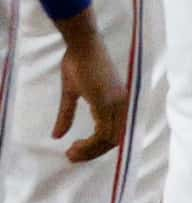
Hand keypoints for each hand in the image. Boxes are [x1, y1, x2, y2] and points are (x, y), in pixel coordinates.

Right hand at [50, 13, 125, 163]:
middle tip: (72, 157)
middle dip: (93, 153)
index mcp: (118, 101)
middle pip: (115, 139)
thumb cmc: (78, 64)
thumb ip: (68, 114)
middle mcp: (122, 104)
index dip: (98, 147)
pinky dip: (90, 144)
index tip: (77, 152)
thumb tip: (57, 136)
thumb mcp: (72, 93)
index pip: (116, 133)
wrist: (82, 45)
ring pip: (110, 139)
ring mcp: (116, 103)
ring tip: (71, 154)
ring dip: (90, 152)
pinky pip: (103, 132)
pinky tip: (75, 145)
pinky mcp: (107, 102)